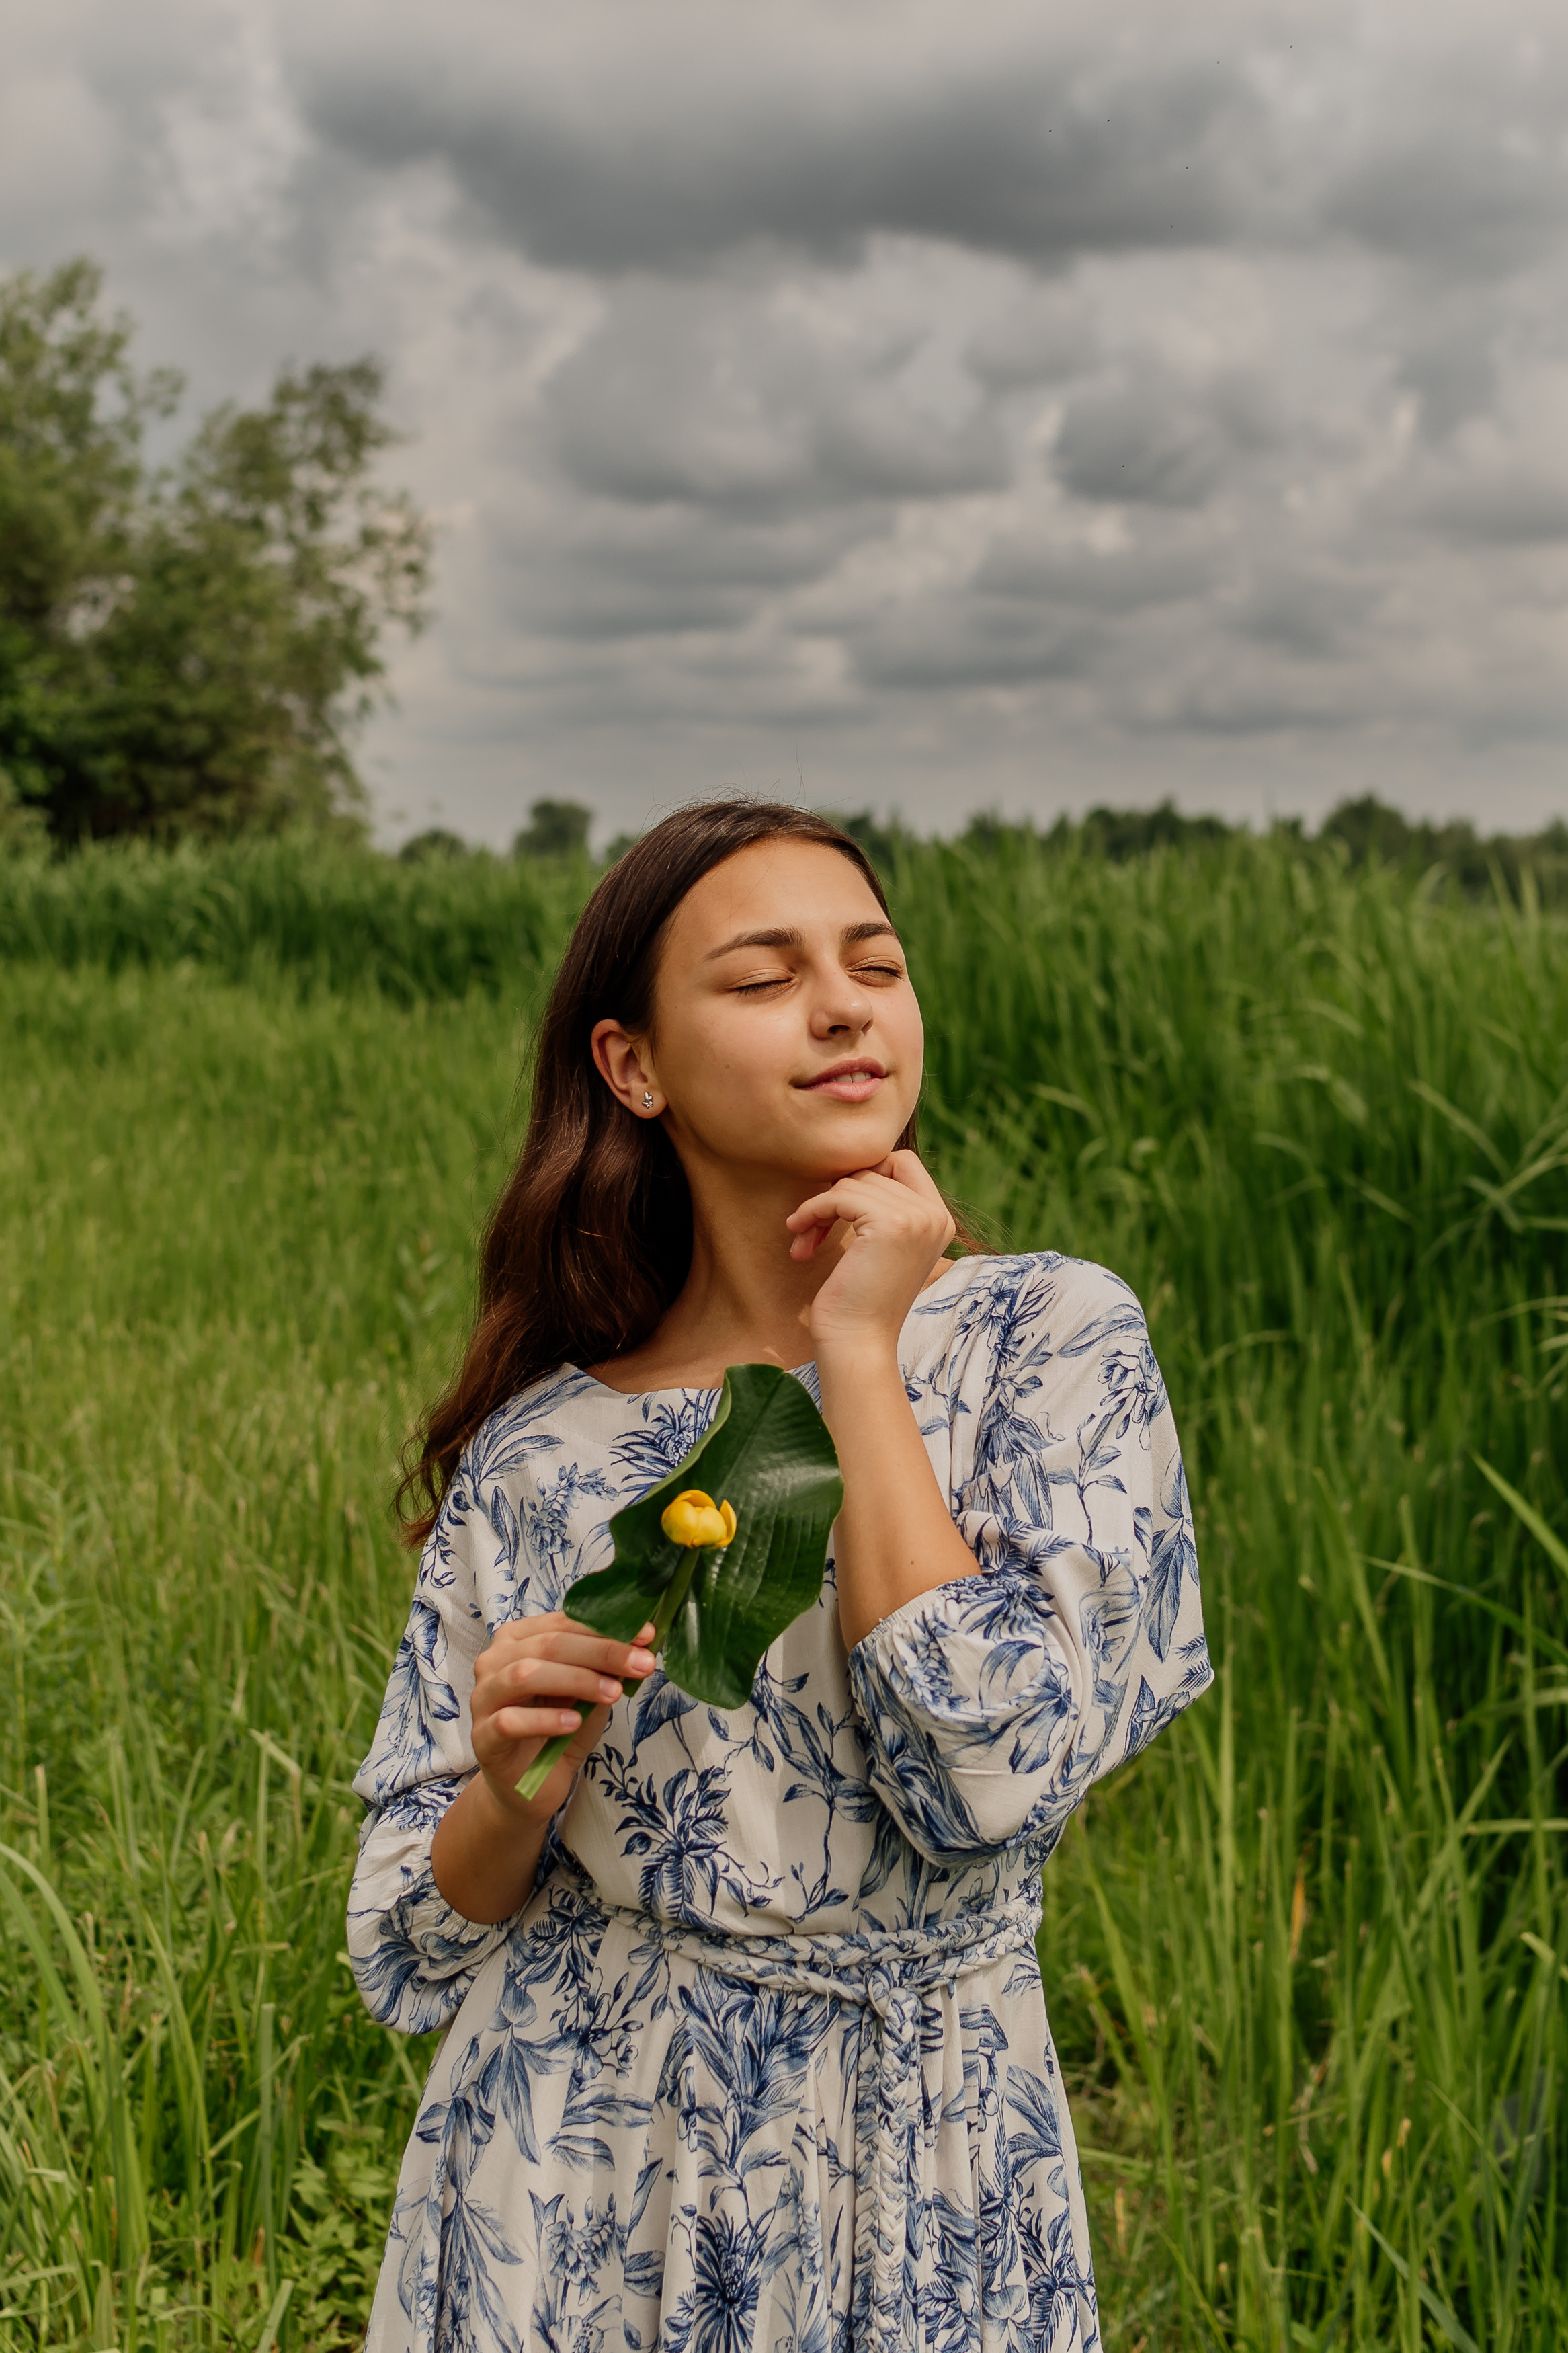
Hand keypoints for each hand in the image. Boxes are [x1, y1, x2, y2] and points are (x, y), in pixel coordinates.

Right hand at [471, 1612, 655, 1825]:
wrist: (528, 1784)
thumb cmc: (559, 1728)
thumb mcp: (589, 1692)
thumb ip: (606, 1667)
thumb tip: (644, 1641)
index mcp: (518, 1639)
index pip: (564, 1623)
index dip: (607, 1627)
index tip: (648, 1636)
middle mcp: (494, 1661)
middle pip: (549, 1644)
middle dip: (601, 1651)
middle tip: (641, 1664)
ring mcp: (483, 1698)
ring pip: (525, 1674)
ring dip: (576, 1680)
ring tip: (613, 1693)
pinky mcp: (482, 1737)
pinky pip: (510, 1721)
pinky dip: (546, 1719)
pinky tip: (574, 1722)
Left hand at [785, 1149, 954, 1362]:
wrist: (857, 1343)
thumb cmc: (859, 1300)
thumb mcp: (880, 1246)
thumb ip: (882, 1207)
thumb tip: (852, 1168)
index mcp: (939, 1219)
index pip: (902, 1161)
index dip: (864, 1175)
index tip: (837, 1208)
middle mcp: (935, 1215)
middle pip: (872, 1171)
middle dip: (835, 1197)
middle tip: (811, 1231)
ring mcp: (917, 1218)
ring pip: (852, 1182)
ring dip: (819, 1209)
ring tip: (805, 1242)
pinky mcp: (890, 1224)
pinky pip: (839, 1195)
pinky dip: (812, 1211)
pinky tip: (799, 1236)